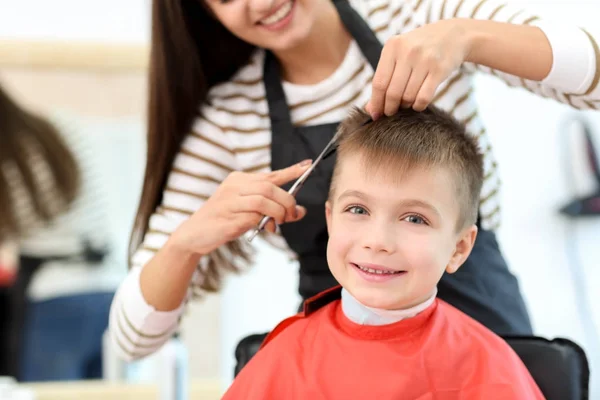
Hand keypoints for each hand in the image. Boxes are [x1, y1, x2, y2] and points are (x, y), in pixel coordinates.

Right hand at [172, 160, 311, 254]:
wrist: (194, 235)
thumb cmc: (225, 220)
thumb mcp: (248, 210)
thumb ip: (271, 207)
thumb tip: (300, 211)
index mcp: (238, 179)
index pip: (270, 174)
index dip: (291, 171)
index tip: (308, 166)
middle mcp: (233, 186)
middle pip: (270, 188)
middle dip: (287, 202)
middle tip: (292, 215)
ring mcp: (229, 201)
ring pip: (263, 200)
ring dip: (278, 213)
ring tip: (278, 223)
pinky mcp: (228, 218)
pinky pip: (254, 217)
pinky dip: (263, 223)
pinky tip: (262, 228)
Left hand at [366, 19, 471, 115]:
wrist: (453, 35)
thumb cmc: (419, 49)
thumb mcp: (398, 55)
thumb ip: (384, 79)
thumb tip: (370, 109)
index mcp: (392, 46)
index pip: (379, 83)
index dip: (376, 103)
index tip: (376, 115)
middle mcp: (407, 51)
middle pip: (392, 92)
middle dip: (390, 108)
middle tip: (391, 112)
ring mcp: (425, 59)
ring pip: (408, 96)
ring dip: (405, 106)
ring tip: (406, 103)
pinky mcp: (439, 69)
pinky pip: (424, 97)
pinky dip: (418, 106)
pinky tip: (417, 104)